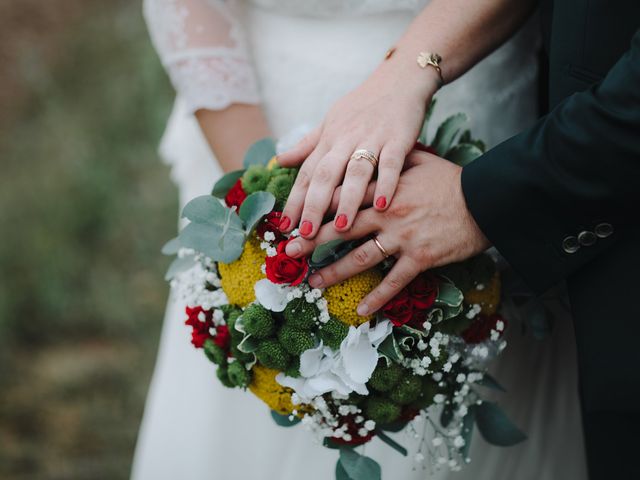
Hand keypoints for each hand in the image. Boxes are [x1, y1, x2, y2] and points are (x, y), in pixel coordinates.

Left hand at [276, 64, 438, 236]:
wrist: (400, 78)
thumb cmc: (363, 104)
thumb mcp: (331, 121)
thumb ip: (307, 144)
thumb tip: (279, 161)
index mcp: (329, 139)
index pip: (307, 173)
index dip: (294, 200)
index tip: (284, 226)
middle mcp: (346, 139)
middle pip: (325, 175)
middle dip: (314, 206)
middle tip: (306, 235)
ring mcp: (372, 138)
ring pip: (355, 172)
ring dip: (347, 200)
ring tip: (340, 228)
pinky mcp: (398, 138)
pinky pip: (391, 163)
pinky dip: (386, 183)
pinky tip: (382, 206)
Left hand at [284, 151, 489, 314]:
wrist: (485, 200)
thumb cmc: (450, 179)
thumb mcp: (417, 159)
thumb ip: (388, 159)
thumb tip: (370, 154)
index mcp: (381, 189)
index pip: (339, 199)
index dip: (312, 209)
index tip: (292, 219)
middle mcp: (386, 214)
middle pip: (340, 230)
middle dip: (311, 242)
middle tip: (288, 254)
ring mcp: (402, 238)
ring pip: (360, 258)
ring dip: (334, 273)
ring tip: (314, 283)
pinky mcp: (421, 258)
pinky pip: (394, 281)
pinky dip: (377, 297)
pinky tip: (360, 311)